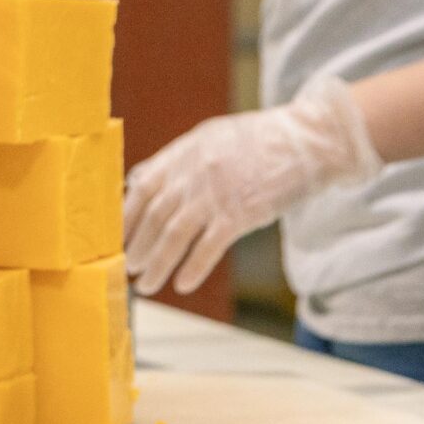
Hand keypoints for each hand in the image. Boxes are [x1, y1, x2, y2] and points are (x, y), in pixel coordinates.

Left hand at [121, 76, 381, 297]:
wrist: (307, 140)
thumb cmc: (259, 141)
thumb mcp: (210, 138)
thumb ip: (175, 160)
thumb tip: (140, 182)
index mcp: (183, 152)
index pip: (143, 187)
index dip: (126, 215)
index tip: (116, 236)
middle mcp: (193, 173)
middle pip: (154, 216)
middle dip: (137, 246)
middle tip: (129, 268)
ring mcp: (216, 194)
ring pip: (174, 236)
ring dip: (157, 264)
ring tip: (146, 284)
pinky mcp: (241, 213)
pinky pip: (208, 247)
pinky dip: (193, 268)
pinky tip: (182, 284)